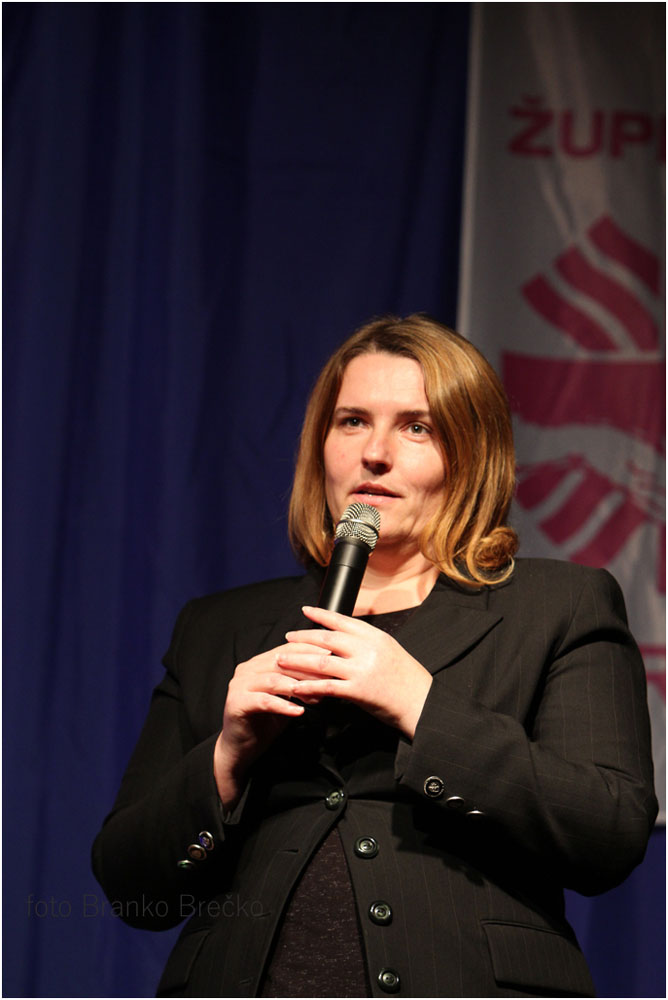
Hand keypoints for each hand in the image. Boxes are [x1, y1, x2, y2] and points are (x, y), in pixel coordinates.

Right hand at [214, 640, 330, 808]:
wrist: (240, 748)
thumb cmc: (264, 722)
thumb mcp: (285, 699)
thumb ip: (298, 685)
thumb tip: (326, 676)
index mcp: (258, 664)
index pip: (286, 650)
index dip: (308, 650)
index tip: (330, 655)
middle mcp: (247, 670)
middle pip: (281, 662)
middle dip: (307, 670)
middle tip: (328, 678)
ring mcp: (239, 685)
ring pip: (273, 679)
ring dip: (298, 687)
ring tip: (316, 697)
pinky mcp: (236, 703)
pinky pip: (263, 701)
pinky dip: (283, 705)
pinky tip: (299, 711)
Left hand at [277, 605, 432, 738]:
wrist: (421, 702)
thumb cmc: (407, 679)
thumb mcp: (389, 650)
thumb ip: (367, 643)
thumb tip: (344, 638)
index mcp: (375, 636)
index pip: (342, 620)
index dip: (321, 615)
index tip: (306, 610)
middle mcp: (367, 649)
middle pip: (326, 638)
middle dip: (303, 636)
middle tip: (287, 637)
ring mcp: (361, 670)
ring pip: (320, 661)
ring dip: (297, 660)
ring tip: (281, 659)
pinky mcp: (357, 691)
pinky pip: (326, 687)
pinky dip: (308, 686)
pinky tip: (295, 687)